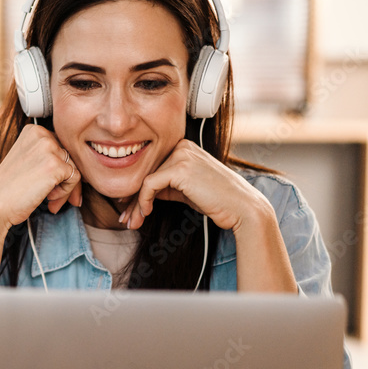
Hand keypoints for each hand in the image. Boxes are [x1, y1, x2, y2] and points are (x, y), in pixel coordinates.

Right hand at [0, 124, 81, 230]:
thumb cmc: (8, 189)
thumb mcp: (26, 162)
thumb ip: (46, 156)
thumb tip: (75, 167)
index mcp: (33, 131)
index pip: (60, 146)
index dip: (58, 168)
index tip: (49, 184)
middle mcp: (42, 134)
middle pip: (70, 156)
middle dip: (64, 180)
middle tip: (51, 197)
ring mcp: (49, 148)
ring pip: (74, 167)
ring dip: (66, 188)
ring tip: (50, 200)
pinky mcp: (56, 165)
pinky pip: (76, 178)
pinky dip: (66, 192)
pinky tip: (49, 199)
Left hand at [119, 139, 271, 232]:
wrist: (241, 208)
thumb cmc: (216, 200)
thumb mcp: (185, 189)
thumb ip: (165, 185)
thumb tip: (139, 195)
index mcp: (184, 147)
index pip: (153, 168)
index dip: (138, 190)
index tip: (129, 209)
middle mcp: (182, 146)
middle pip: (146, 173)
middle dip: (134, 200)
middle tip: (126, 220)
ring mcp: (181, 154)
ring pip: (144, 180)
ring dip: (136, 205)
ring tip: (132, 222)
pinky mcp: (179, 168)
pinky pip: (149, 185)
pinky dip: (143, 201)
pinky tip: (146, 213)